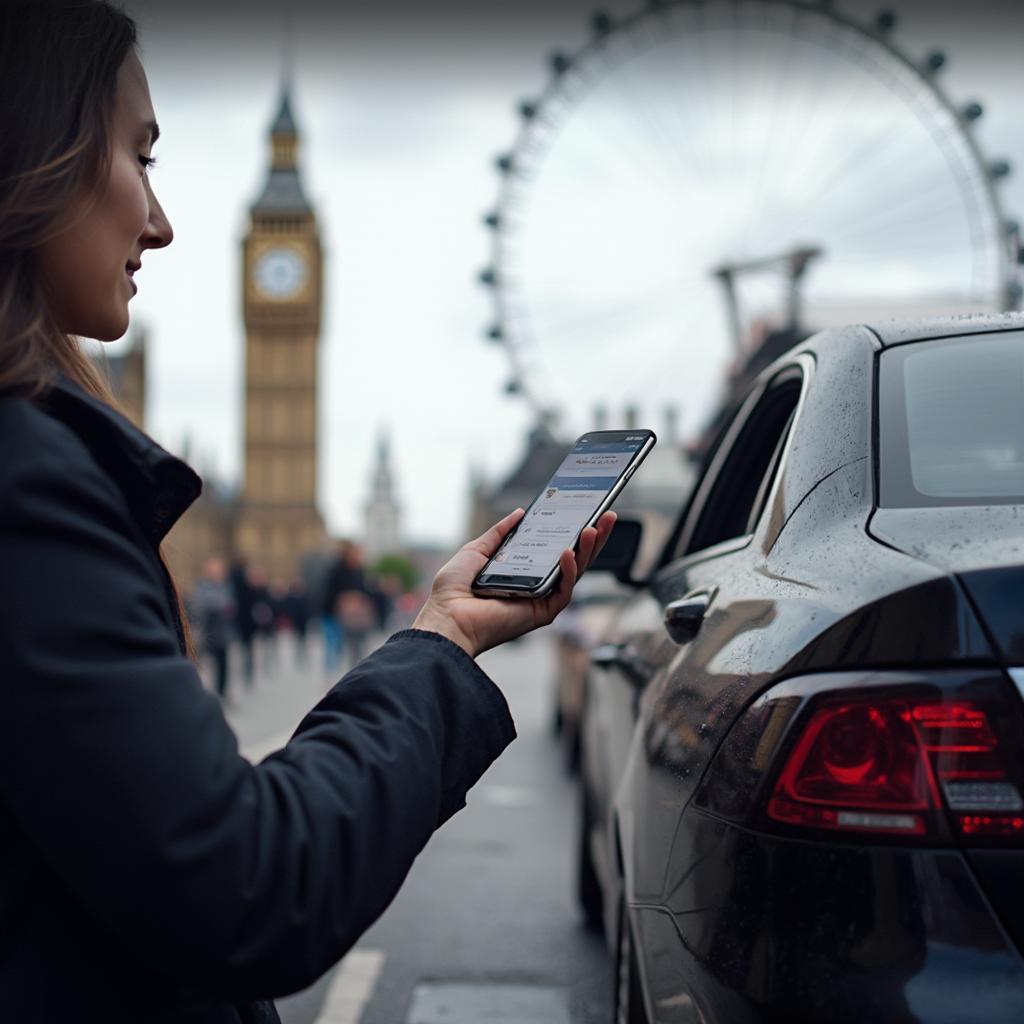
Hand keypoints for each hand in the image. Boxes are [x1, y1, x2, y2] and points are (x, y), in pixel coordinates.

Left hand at [412, 508, 617, 657]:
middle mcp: (536, 586)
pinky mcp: (542, 614)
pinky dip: (567, 571)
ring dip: (587, 551)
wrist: (445, 617)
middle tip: (605, 516)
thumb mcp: (477, 550)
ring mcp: (541, 600)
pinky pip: (563, 592)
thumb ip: (499, 533)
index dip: (572, 532)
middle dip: (592, 538)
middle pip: (573, 560)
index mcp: (523, 572)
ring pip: (575, 574)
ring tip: (593, 528)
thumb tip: (519, 513)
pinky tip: (567, 552)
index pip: (555, 550)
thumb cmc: (454, 591)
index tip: (585, 512)